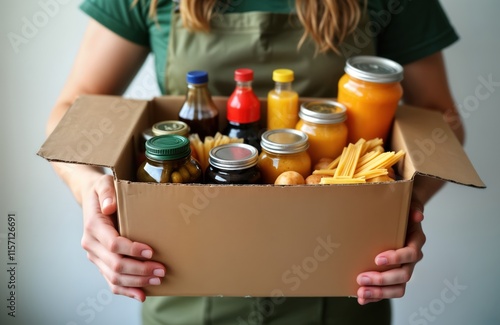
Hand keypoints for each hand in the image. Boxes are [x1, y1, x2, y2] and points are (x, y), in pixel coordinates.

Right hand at [80, 174, 165, 301]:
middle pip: (115, 264)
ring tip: (157, 280)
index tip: (151, 252)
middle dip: (140, 270)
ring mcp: (95, 256)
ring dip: (137, 281)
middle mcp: (91, 244)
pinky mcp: (100, 262)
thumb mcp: (104, 183)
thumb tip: (110, 205)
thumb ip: (107, 192)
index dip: (132, 250)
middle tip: (162, 270)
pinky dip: (126, 290)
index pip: (114, 244)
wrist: (91, 198)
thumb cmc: (102, 190)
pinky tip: (141, 295)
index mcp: (93, 226)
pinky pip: (111, 281)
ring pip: (114, 276)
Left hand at [355, 201, 425, 304]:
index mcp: (415, 242)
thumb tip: (417, 215)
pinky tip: (361, 298)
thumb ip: (414, 208)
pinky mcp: (393, 275)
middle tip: (361, 278)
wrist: (400, 215)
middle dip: (382, 279)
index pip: (410, 254)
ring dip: (379, 292)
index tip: (377, 259)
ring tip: (361, 293)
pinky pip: (388, 290)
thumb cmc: (403, 209)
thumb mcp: (409, 203)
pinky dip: (375, 296)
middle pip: (403, 276)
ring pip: (397, 287)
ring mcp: (403, 269)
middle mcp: (411, 259)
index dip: (396, 258)